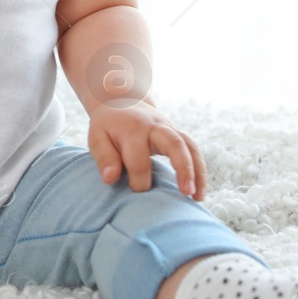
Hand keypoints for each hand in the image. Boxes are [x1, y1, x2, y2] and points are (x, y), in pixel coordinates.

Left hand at [88, 101, 206, 200]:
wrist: (121, 101)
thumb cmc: (108, 125)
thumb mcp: (97, 137)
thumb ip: (104, 157)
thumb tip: (110, 179)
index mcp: (133, 129)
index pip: (139, 159)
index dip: (138, 180)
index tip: (135, 193)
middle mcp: (155, 126)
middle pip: (174, 143)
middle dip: (183, 168)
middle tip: (186, 193)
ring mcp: (170, 128)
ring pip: (190, 146)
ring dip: (198, 171)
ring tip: (198, 197)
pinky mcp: (177, 134)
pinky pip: (193, 149)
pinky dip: (199, 169)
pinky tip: (200, 191)